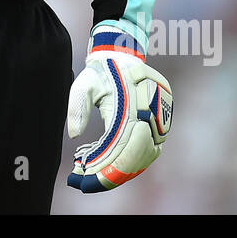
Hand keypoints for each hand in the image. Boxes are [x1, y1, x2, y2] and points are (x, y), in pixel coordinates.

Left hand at [66, 26, 171, 192]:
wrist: (123, 55)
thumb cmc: (101, 71)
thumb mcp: (83, 83)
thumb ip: (77, 106)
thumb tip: (73, 135)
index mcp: (132, 105)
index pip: (121, 148)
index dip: (106, 169)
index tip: (85, 180)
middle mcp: (151, 114)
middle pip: (135, 157)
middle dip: (111, 175)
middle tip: (85, 182)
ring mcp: (161, 119)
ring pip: (146, 156)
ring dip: (123, 169)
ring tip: (96, 175)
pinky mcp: (163, 122)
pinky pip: (151, 149)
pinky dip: (133, 160)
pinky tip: (112, 165)